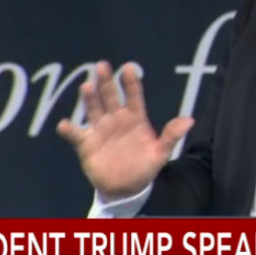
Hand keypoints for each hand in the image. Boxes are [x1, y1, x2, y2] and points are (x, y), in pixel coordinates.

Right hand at [57, 61, 192, 198]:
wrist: (125, 189)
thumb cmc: (144, 167)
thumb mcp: (160, 153)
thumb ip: (171, 136)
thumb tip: (189, 120)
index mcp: (135, 118)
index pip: (134, 96)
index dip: (131, 83)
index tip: (129, 68)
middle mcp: (116, 119)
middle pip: (110, 97)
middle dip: (107, 81)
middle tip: (102, 65)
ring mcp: (100, 130)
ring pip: (93, 109)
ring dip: (90, 99)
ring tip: (87, 86)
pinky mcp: (86, 144)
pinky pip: (76, 135)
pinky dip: (69, 130)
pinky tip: (65, 124)